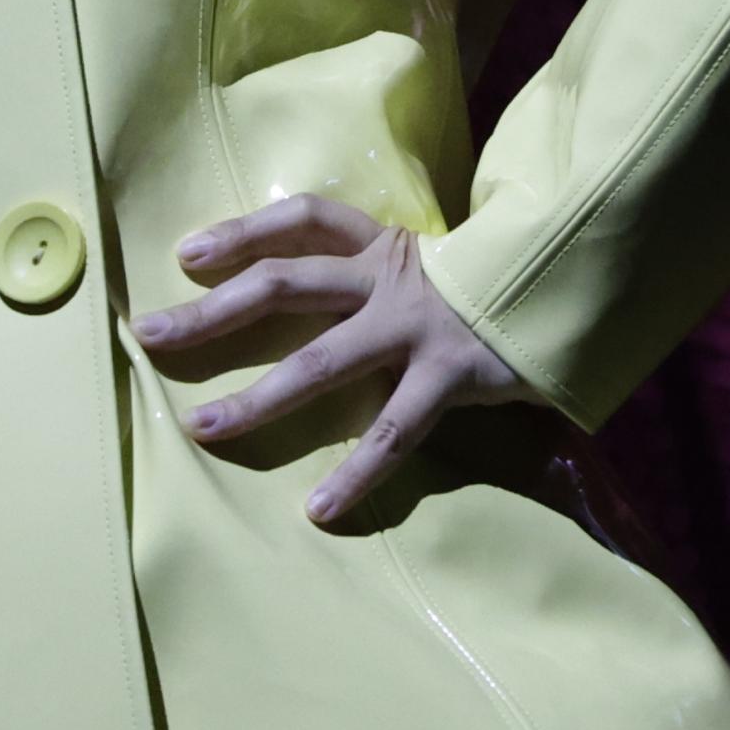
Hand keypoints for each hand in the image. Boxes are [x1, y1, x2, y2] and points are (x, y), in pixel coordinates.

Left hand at [139, 194, 534, 532]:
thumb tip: (330, 301)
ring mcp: (417, 326)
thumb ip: (389, 279)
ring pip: (320, 360)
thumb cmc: (501, 285)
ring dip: (256, 399)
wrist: (580, 286)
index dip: (242, 231)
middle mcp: (388, 278)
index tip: (188, 255)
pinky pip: (393, 431)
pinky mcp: (450, 374)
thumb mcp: (437, 265)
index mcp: (384, 244)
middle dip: (210, 313)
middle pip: (282, 284)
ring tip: (203, 430)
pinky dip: (355, 472)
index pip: (302, 220)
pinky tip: (321, 509)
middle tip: (149, 335)